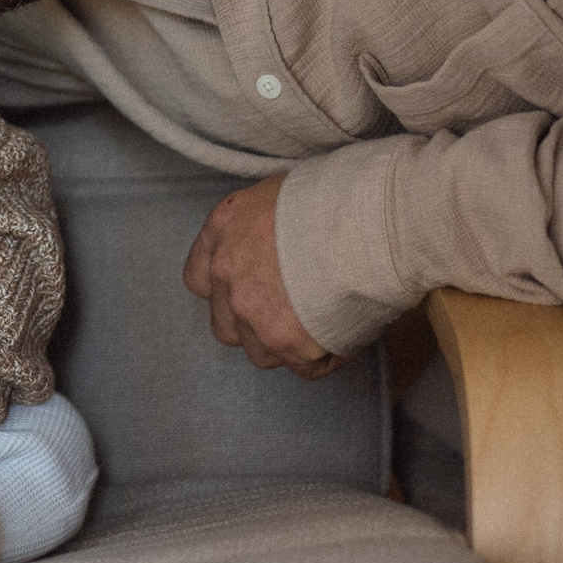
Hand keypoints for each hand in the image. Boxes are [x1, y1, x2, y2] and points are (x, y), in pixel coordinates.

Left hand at [182, 173, 344, 377]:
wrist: (363, 221)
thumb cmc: (332, 197)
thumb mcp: (277, 194)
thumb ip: (260, 227)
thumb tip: (277, 245)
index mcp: (222, 232)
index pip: (199, 280)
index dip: (225, 291)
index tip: (249, 289)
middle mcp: (227, 277)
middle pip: (227, 326)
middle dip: (253, 325)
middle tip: (291, 311)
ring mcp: (255, 315)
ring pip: (262, 352)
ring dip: (288, 345)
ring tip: (322, 322)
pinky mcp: (289, 345)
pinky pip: (304, 367)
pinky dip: (324, 356)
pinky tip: (344, 332)